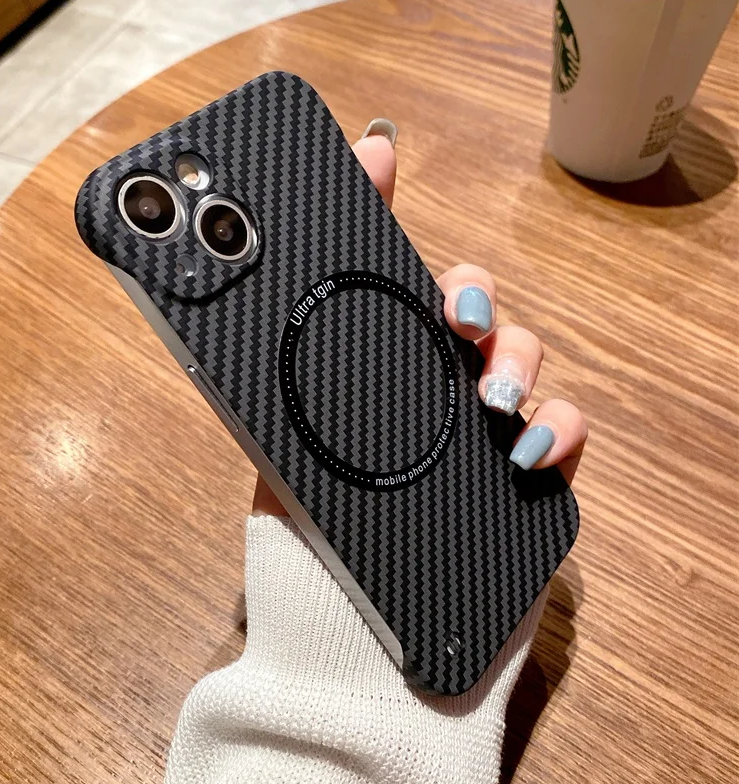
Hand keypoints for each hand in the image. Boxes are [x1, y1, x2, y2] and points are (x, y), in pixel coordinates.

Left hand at [253, 122, 586, 515]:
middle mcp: (426, 381)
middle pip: (467, 302)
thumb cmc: (304, 535)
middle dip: (470, 293)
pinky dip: (560, 425)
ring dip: (516, 356)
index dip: (381, 209)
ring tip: (491, 396)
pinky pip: (564, 427)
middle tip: (456, 313)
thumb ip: (253, 371)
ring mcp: (478, 421)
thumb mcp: (269, 442)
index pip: (387, 277)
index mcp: (366, 364)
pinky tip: (528, 449)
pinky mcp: (525, 469)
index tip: (377, 157)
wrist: (344, 626)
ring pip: (520, 351)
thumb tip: (219, 301)